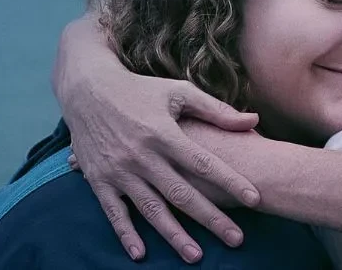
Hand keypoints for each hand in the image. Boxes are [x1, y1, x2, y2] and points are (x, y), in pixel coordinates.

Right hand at [58, 24, 260, 263]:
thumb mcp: (178, 91)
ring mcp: (119, 171)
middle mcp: (143, 156)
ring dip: (174, 234)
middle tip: (236, 239)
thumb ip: (216, 110)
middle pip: (182, 193)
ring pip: (152, 209)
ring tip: (196, 255)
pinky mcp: (99, 180)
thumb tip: (253, 120)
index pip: (204, 163)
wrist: (87, 90)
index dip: (230, 181)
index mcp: (165, 133)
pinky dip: (126, 233)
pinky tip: (140, 253)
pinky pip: (114, 212)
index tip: (254, 199)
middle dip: (211, 218)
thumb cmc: (140, 89)